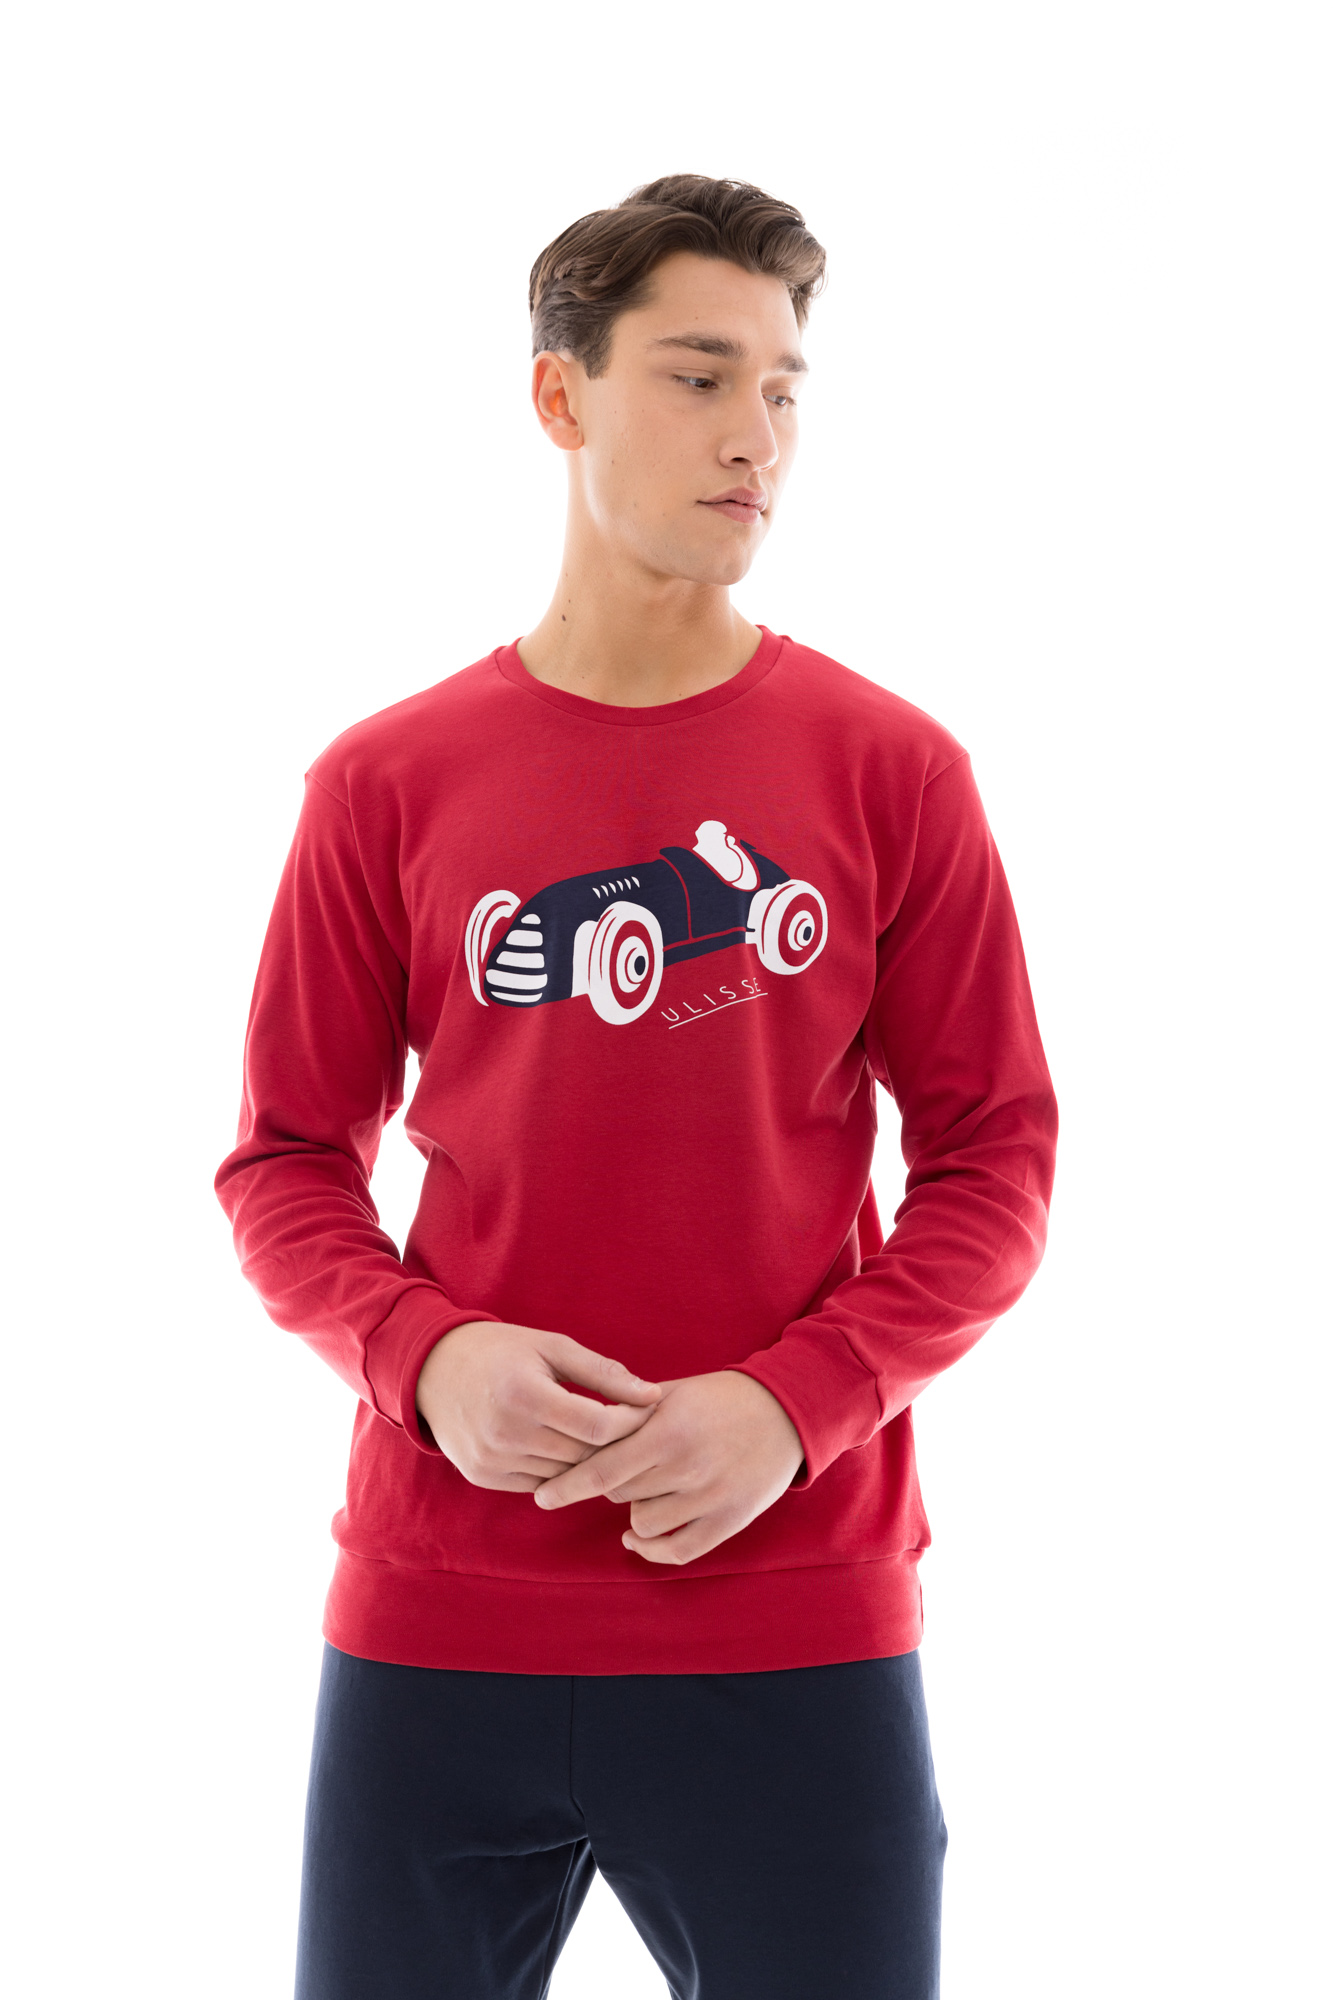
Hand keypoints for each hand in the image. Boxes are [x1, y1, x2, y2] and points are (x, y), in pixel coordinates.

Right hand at [415, 1321, 661, 1491]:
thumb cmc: (501, 1350)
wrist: (432, 1368)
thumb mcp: (552, 1347)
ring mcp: (492, 1459)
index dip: (630, 1422)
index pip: (597, 1426)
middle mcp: (506, 1433)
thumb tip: (652, 1394)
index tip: (646, 1410)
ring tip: (605, 1439)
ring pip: (564, 1476)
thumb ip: (603, 1373)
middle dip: (616, 1443)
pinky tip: (569, 1450)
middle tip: (634, 1428)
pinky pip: (538, 1485)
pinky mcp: (482, 1476)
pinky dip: (558, 1471)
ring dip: (589, 1461)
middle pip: (584, 1455)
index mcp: (526, 1394)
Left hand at [532, 1370, 804, 1564]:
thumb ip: (629, 1413)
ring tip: (644, 1490)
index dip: (567, 1486)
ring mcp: (710, 1498)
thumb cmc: (721, 1397)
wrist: (786, 1411)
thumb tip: (580, 1429)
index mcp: (668, 1431)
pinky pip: (678, 1551)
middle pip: (619, 1495)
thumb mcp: (673, 1394)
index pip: (603, 1469)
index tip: (542, 1496)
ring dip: (634, 1511)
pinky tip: (637, 1538)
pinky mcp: (729, 1520)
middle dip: (608, 1484)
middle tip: (614, 1471)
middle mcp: (687, 1468)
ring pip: (643, 1524)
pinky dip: (651, 1550)